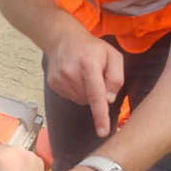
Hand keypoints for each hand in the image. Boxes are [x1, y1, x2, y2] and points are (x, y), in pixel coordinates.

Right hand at [45, 20, 124, 138]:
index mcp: (88, 64)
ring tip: (84, 74)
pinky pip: (72, 97)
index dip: (100, 115)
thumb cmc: (91, 48)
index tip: (102, 132)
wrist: (62, 39)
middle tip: (94, 75)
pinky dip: (77, 91)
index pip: (96, 95)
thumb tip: (109, 99)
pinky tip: (75, 77)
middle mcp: (71, 73)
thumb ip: (116, 77)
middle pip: (90, 99)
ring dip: (86, 93)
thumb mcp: (113, 55)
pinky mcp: (54, 84)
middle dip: (97, 93)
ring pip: (81, 100)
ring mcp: (60, 80)